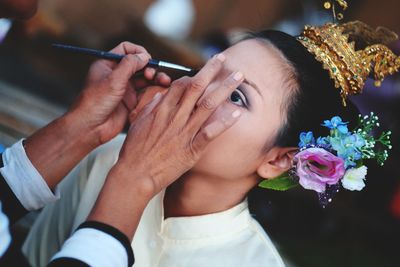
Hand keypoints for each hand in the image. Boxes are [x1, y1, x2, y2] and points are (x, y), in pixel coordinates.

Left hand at [69, 41, 169, 145]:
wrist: (91, 127)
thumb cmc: (95, 102)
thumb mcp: (113, 79)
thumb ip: (130, 65)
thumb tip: (144, 56)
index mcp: (108, 65)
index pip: (126, 49)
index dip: (138, 52)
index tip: (146, 59)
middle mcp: (117, 75)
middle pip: (138, 64)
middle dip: (149, 66)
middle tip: (152, 74)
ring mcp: (124, 88)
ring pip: (144, 79)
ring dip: (155, 78)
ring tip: (164, 81)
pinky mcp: (130, 102)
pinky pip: (145, 92)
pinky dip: (154, 90)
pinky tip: (161, 90)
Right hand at [115, 53, 243, 196]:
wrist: (135, 174)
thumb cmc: (134, 150)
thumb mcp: (138, 123)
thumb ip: (152, 107)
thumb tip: (162, 95)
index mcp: (161, 109)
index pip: (181, 84)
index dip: (194, 76)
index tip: (204, 74)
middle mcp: (174, 117)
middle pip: (196, 87)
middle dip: (212, 70)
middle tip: (224, 59)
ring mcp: (184, 132)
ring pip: (207, 105)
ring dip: (225, 89)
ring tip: (239, 77)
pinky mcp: (191, 149)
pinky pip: (210, 132)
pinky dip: (224, 122)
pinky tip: (237, 113)